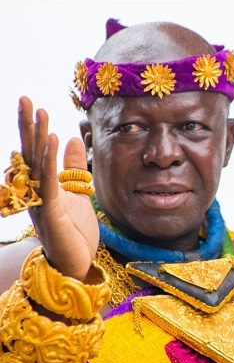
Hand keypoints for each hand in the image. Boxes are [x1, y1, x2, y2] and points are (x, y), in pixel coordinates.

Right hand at [19, 96, 98, 281]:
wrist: (77, 262)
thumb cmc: (75, 230)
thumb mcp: (78, 192)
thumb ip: (74, 167)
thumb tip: (72, 138)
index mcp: (42, 185)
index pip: (36, 151)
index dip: (34, 129)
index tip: (35, 105)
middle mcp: (36, 190)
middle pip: (30, 153)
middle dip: (28, 126)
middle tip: (26, 99)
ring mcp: (41, 201)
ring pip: (37, 164)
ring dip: (38, 137)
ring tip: (39, 113)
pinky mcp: (51, 211)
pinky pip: (49, 182)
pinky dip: (50, 160)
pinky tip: (53, 141)